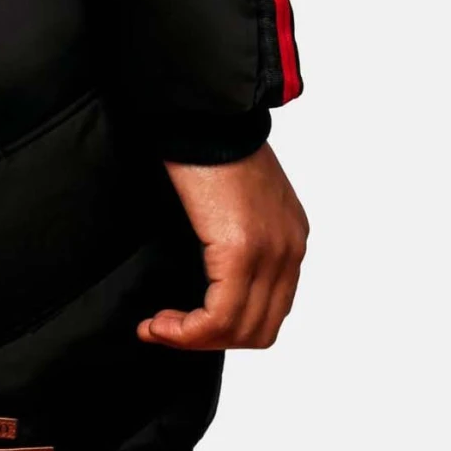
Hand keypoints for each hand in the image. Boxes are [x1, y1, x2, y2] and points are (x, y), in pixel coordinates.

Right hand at [138, 141, 307, 349]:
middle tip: (168, 329)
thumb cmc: (208, 142)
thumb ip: (236, 233)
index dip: (227, 326)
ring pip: (240, 330)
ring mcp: (270, 252)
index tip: (186, 321)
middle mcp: (289, 249)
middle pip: (260, 329)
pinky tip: (160, 323)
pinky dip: (187, 331)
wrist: (202, 111)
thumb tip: (208, 271)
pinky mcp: (240, 250)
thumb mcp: (236, 197)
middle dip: (210, 339)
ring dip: (194, 339)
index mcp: (290, 236)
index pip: (270, 309)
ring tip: (160, 327)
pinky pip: (219, 317)